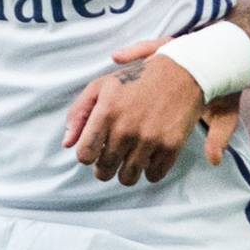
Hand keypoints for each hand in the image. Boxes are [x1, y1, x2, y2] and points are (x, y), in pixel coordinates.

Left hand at [63, 37, 237, 184]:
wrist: (183, 71)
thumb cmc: (136, 78)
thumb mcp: (101, 86)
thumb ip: (78, 113)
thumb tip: (67, 144)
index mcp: (106, 112)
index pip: (84, 155)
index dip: (87, 155)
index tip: (95, 149)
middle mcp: (126, 129)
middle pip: (104, 170)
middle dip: (105, 166)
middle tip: (113, 155)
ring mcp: (150, 139)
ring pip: (128, 178)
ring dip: (126, 172)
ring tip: (130, 157)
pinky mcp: (171, 146)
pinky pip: (154, 175)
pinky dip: (150, 170)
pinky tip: (150, 155)